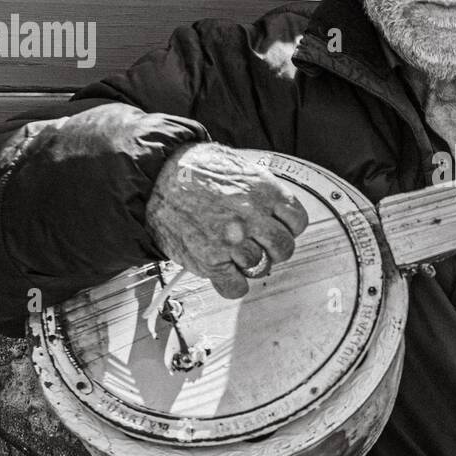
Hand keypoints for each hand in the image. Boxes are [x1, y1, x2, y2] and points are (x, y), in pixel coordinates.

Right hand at [145, 142, 308, 298]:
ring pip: (261, 267)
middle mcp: (251, 217)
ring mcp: (232, 241)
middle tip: (259, 244)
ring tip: (234, 252)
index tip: (279, 228)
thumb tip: (278, 212)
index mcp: (264, 191)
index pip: (298, 221)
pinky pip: (236, 287)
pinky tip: (226, 271)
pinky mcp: (210, 260)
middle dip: (274, 249)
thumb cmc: (195, 171)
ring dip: (250, 264)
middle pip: (284, 248)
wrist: (157, 179)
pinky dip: (234, 284)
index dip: (289, 227)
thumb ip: (264, 191)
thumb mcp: (240, 168)